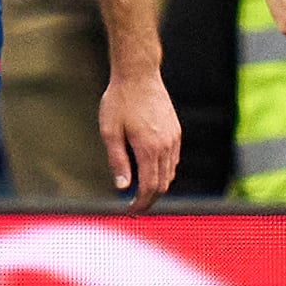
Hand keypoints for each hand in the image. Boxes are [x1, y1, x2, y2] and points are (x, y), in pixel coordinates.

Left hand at [99, 67, 180, 210]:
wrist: (139, 74)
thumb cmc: (120, 100)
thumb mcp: (110, 131)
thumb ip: (117, 161)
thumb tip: (122, 187)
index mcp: (149, 148)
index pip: (149, 187)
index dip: (140, 203)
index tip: (130, 210)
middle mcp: (166, 146)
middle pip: (163, 184)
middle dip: (150, 199)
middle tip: (135, 206)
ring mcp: (173, 138)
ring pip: (170, 173)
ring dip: (158, 186)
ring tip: (141, 191)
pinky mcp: (175, 131)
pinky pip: (173, 160)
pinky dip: (164, 171)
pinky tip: (151, 170)